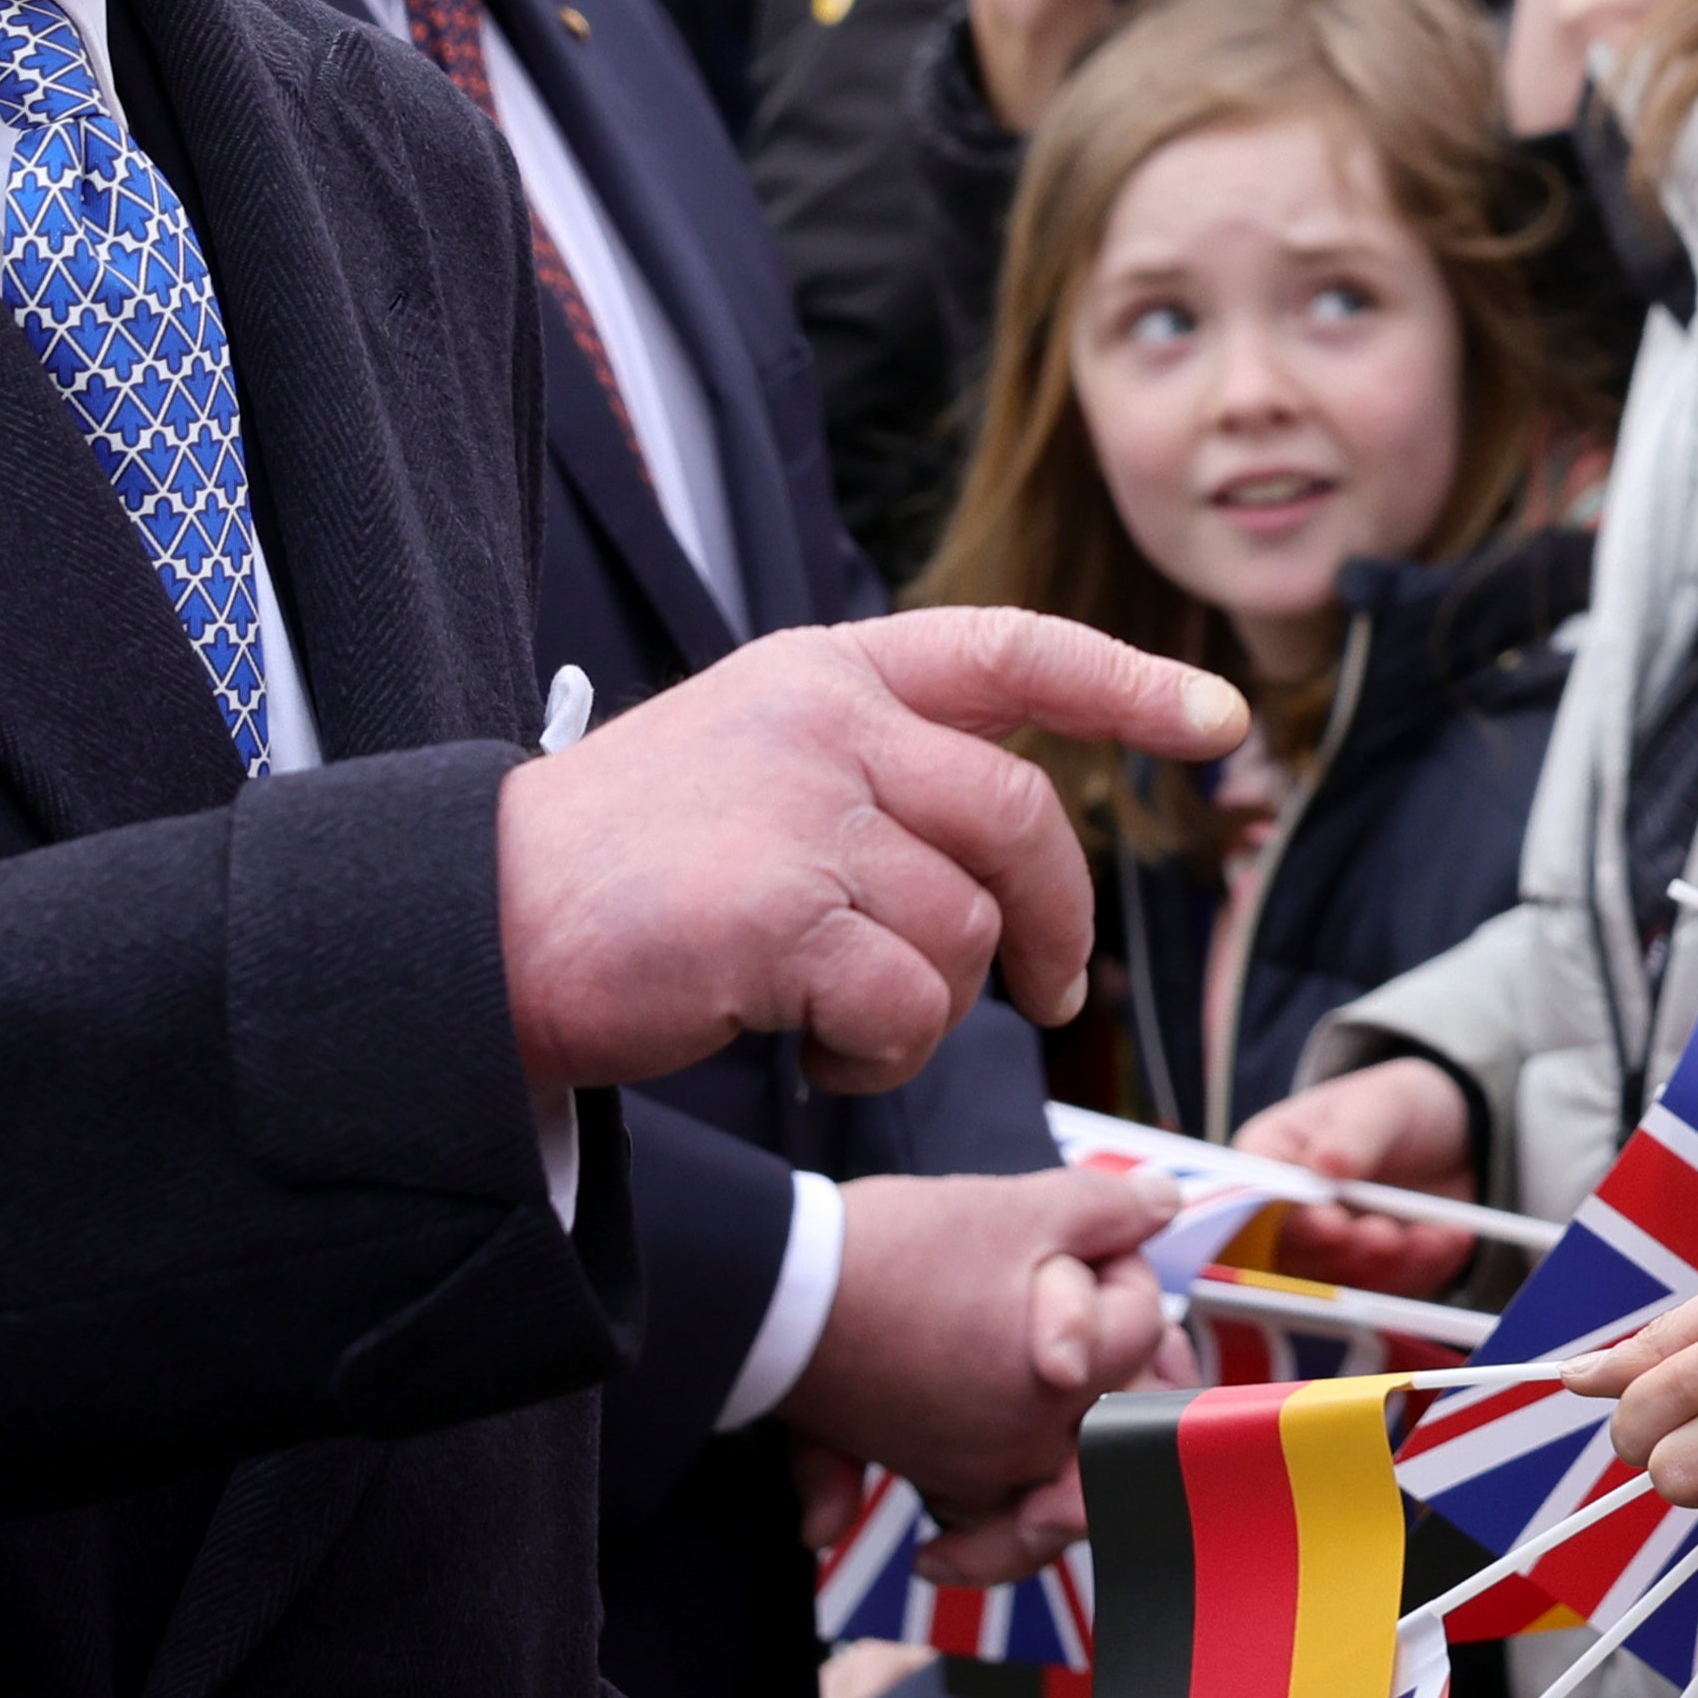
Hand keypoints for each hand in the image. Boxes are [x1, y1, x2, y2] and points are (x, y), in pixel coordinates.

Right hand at [497, 612, 1244, 1098]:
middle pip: (1022, 821)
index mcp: (824, 671)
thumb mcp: (753, 759)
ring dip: (933, 1004)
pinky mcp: (783, 914)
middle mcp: (825, 723)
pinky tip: (819, 1042)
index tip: (1217, 719)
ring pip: (968, 927)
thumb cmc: (623, 870)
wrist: (481, 933)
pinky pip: (909, 1001)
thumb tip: (1012, 837)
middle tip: (1054, 991)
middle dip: (1057, 920)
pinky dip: (883, 1047)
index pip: (1013, 650)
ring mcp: (804, 813)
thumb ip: (875, 764)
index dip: (1128, 684)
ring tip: (847, 1015)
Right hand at [790, 1165, 1178, 1512]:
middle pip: (1120, 1421)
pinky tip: (989, 1500)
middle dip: (1127, 1374)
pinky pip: (983, 1511)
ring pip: (1059, 1485)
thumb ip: (1105, 1206)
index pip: (1141, 1328)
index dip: (1121, 1270)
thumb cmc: (895, 1249)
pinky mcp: (922, 1469)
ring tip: (1080, 1416)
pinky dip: (991, 1521)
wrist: (779, 1293)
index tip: (1080, 1241)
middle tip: (1115, 1333)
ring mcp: (975, 1467)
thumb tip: (1166, 1202)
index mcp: (1067, 1381)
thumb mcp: (1014, 1205)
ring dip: (1078, 1463)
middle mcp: (1030, 1443)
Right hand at [1229, 1057, 1489, 1302]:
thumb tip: (1325, 1165)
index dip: (1286, 1220)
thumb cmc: (1395, 1105)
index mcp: (1270, 1161)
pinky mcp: (1373, 1274)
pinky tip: (1452, 1238)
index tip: (1331, 1221)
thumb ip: (1352, 1135)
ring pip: (1340, 1281)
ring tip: (1428, 1235)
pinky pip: (1388, 1288)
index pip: (1254, 1201)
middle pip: (1292, 1254)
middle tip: (1385, 1235)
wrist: (1455, 1133)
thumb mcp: (1378, 1104)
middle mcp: (1289, 1215)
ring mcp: (1331, 1250)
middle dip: (1342, 1251)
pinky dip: (1422, 1268)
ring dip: (1384, 1266)